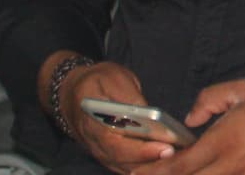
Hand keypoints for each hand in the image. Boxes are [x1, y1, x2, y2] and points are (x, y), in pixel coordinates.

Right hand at [60, 61, 176, 174]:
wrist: (70, 92)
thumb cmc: (97, 81)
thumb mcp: (113, 78)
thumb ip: (129, 96)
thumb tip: (148, 114)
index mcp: (92, 119)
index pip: (115, 141)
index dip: (139, 149)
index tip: (164, 147)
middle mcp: (93, 140)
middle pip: (120, 158)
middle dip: (148, 158)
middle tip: (174, 153)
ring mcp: (97, 150)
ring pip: (121, 166)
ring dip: (146, 165)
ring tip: (172, 157)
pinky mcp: (104, 153)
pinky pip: (121, 165)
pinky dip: (140, 166)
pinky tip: (160, 161)